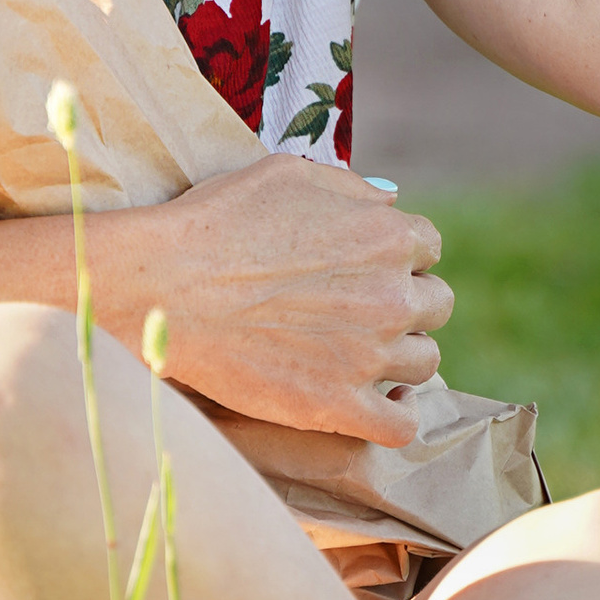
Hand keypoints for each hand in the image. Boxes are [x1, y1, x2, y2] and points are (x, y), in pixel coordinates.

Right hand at [94, 158, 450, 444]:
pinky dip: (397, 415)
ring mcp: (369, 354)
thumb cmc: (215, 221)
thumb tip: (391, 200)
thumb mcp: (288, 174)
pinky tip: (376, 403)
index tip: (367, 268)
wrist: (162, 286)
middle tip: (362, 311)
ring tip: (360, 354)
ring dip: (399, 357)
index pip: (428, 248)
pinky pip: (402, 425)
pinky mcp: (339, 405)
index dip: (398, 258)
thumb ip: (352, 188)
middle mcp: (391, 294)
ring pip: (425, 361)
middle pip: (437, 304)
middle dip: (407, 304)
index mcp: (387, 235)